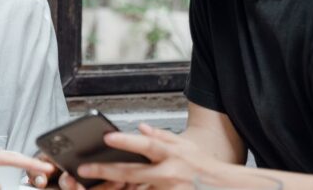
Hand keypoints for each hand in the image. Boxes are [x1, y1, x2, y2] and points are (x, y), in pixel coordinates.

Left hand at [59, 123, 215, 189]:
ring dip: (115, 189)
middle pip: (132, 173)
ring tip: (94, 187)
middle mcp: (169, 174)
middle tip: (85, 168)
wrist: (228, 188)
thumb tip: (142, 128)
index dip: (126, 140)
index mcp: (172, 154)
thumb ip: (162, 136)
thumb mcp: (187, 146)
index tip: (107, 137)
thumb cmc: (206, 168)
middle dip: (105, 170)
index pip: (145, 145)